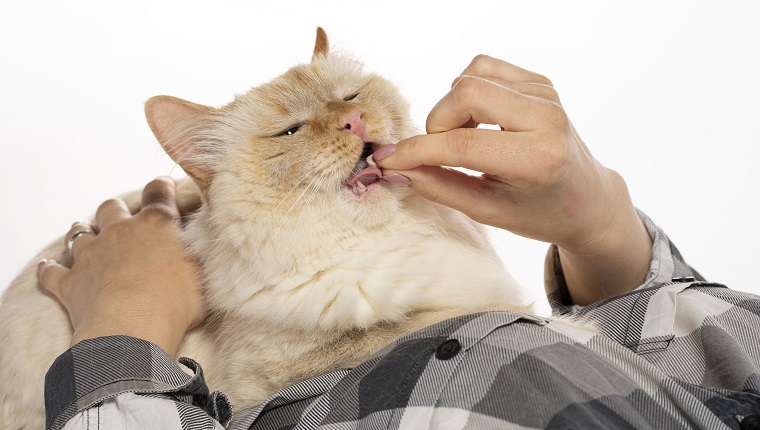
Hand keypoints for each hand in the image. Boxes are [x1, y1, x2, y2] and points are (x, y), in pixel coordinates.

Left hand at [38, 177, 204, 356]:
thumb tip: (205, 248)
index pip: (158, 192)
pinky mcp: (71, 282)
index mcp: (157, 225)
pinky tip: (47, 267)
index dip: (161, 187)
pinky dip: (49, 270)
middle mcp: (121, 231)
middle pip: (112, 207)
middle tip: (123, 219)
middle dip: (116, 210)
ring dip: (82, 231)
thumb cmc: (176, 303)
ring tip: (84, 232)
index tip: (163, 186)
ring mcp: (92, 255)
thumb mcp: (203, 275)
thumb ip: (198, 256)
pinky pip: (52, 272)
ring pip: (79, 232)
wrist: (134, 330)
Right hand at [376, 55, 651, 304]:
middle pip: (464, 94)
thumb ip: (440, 187)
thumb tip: (398, 166)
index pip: (462, 144)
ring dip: (452, 110)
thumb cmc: (538, 211)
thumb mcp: (488, 211)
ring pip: (469, 78)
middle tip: (441, 152)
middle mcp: (546, 118)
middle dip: (437, 124)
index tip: (390, 160)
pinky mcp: (539, 82)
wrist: (587, 197)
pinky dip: (467, 95)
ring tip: (466, 139)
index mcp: (537, 159)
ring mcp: (545, 94)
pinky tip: (479, 121)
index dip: (417, 151)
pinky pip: (482, 70)